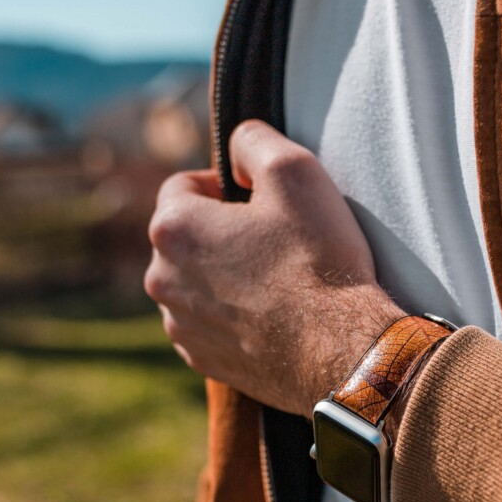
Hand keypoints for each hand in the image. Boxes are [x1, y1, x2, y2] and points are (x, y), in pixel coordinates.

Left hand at [145, 120, 404, 417]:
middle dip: (221, 233)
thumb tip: (237, 146)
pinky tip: (271, 316)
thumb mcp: (296, 169)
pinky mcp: (204, 361)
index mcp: (173, 228)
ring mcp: (181, 326)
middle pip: (186, 238)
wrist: (340, 350)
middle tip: (274, 241)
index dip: (223, 186)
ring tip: (275, 282)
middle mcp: (162, 279)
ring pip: (196, 284)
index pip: (181, 186)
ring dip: (224, 276)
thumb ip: (253, 140)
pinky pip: (209, 325)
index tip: (259, 200)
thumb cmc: (318, 259)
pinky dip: (232, 317)